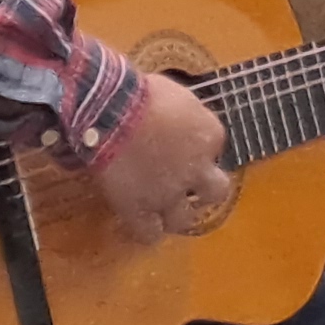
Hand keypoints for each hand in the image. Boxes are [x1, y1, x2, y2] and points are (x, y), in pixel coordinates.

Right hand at [91, 71, 232, 241]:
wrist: (109, 109)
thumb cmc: (139, 91)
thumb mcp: (175, 94)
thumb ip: (184, 114)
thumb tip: (176, 117)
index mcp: (210, 134)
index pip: (213, 147)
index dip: (196, 147)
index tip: (180, 142)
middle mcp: (197, 168)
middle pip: (215, 190)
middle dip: (203, 189)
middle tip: (187, 184)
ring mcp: (170, 193)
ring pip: (184, 219)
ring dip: (176, 214)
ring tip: (162, 207)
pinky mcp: (140, 209)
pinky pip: (149, 233)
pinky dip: (146, 230)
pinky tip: (140, 221)